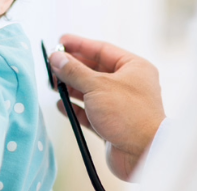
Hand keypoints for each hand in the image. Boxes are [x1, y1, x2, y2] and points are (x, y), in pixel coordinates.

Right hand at [49, 34, 165, 180]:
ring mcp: (119, 105)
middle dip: (72, 67)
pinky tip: (60, 105)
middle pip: (94, 70)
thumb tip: (56, 58)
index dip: (79, 45)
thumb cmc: (129, 115)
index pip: (102, 50)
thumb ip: (74, 71)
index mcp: (134, 68)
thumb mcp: (97, 86)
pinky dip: (75, 108)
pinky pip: (89, 112)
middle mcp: (128, 84)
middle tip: (52, 65)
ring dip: (71, 87)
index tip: (60, 42)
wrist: (144, 155)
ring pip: (90, 91)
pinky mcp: (111, 124)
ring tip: (52, 84)